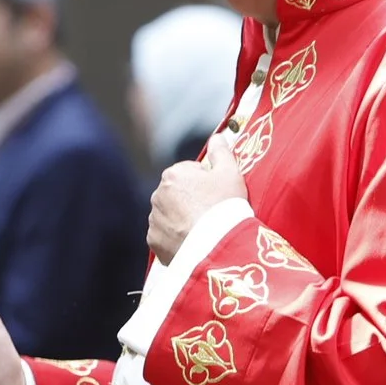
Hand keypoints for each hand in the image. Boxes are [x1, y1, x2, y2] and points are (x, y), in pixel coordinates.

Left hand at [147, 129, 247, 260]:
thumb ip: (221, 151)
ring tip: (204, 230)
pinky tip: (194, 242)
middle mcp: (157, 195)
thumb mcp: (231, 173)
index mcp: (173, 175)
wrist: (217, 247)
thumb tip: (217, 137)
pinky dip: (177, 238)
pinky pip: (166, 236)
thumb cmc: (225, 207)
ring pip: (170, 215)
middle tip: (212, 214)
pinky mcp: (154, 242)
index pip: (190, 173)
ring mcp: (154, 220)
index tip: (217, 195)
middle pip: (179, 195)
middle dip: (192, 201)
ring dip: (183, 220)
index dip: (207, 183)